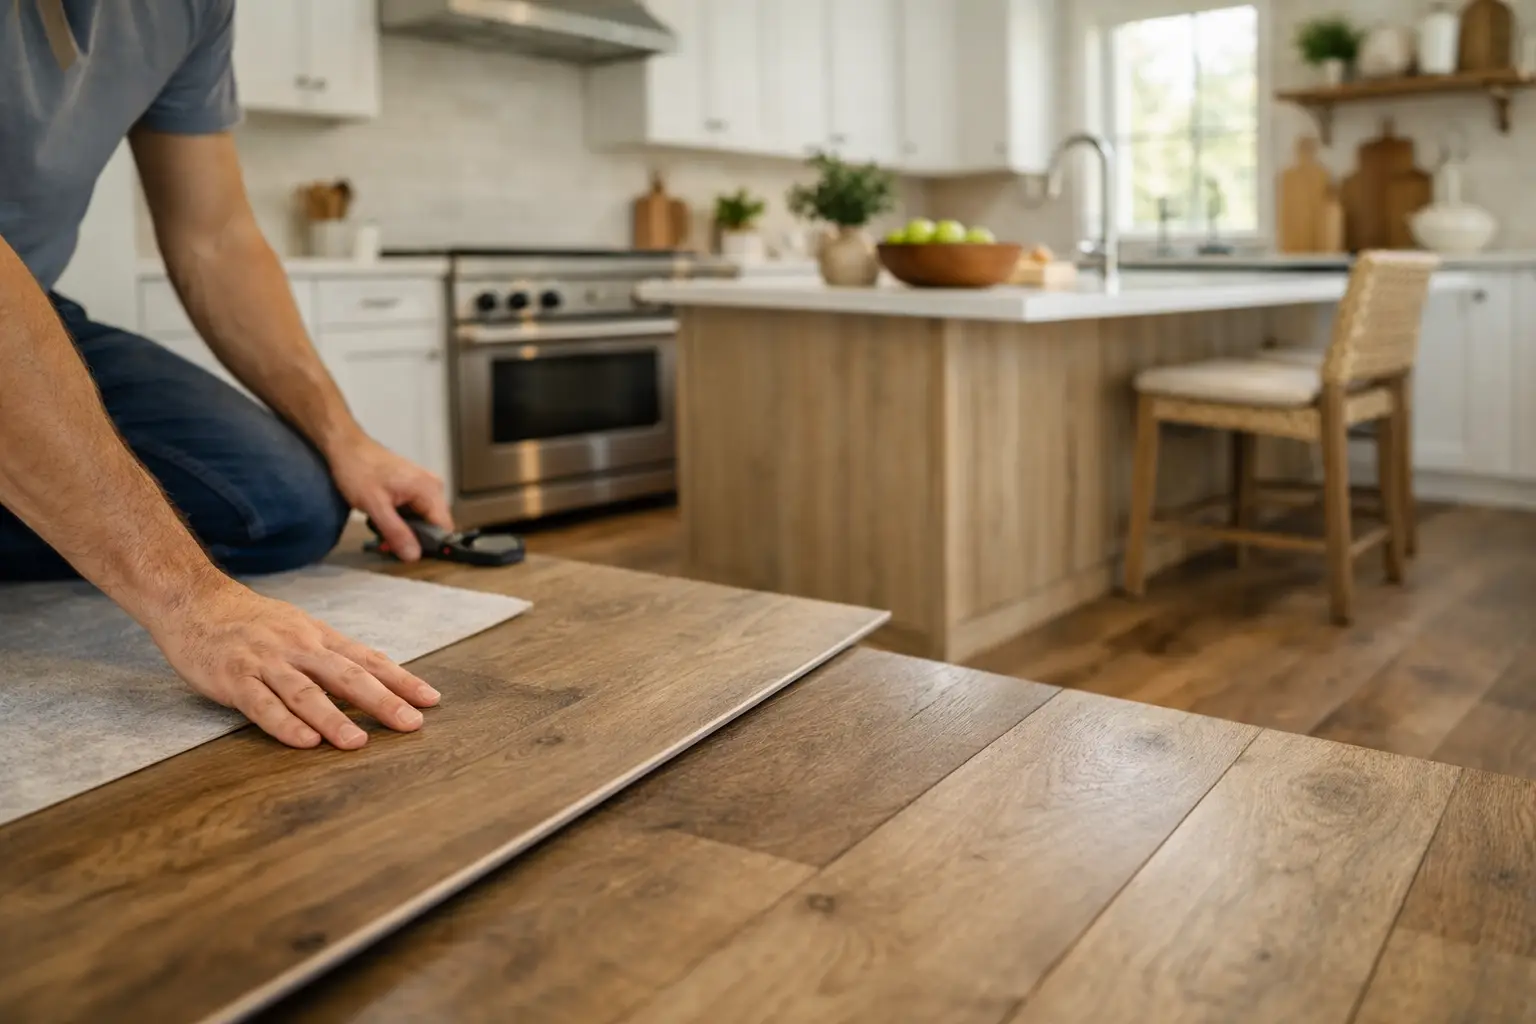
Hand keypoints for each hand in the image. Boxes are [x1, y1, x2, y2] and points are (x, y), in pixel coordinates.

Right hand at [151, 578, 440, 748]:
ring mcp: (265, 663)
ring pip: (306, 693)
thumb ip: (334, 654)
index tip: (431, 699)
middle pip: (347, 676)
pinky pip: (262, 705)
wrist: (194, 601)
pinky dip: (285, 724)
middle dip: (382, 700)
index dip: (401, 680)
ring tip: (359, 742)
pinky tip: (305, 741)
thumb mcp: (300, 629)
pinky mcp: (234, 679)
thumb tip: (379, 674)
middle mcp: (298, 648)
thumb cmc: (251, 621)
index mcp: (318, 637)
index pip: (368, 660)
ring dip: (334, 718)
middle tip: (412, 723)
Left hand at [327, 433, 451, 561]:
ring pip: (424, 519)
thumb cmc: (358, 471)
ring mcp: (425, 485)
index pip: (444, 527)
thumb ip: (396, 532)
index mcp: (429, 489)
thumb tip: (414, 557)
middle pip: (434, 525)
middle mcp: (433, 487)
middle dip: (414, 538)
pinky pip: (416, 510)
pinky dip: (402, 519)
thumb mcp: (375, 505)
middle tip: (388, 543)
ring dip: (406, 530)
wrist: (345, 446)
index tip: (409, 555)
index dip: (430, 545)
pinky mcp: (414, 486)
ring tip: (382, 529)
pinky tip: (385, 519)